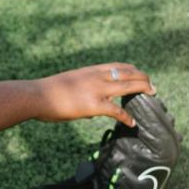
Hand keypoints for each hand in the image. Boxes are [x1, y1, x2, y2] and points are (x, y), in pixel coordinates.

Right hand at [33, 63, 155, 126]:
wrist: (36, 95)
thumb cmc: (46, 92)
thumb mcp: (68, 85)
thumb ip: (82, 93)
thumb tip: (91, 112)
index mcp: (90, 70)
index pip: (119, 66)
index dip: (133, 70)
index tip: (140, 75)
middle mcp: (97, 76)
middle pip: (129, 73)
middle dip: (144, 79)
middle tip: (152, 87)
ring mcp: (97, 90)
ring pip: (129, 86)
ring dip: (144, 89)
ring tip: (152, 95)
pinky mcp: (94, 105)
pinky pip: (117, 111)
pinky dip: (126, 116)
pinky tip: (132, 122)